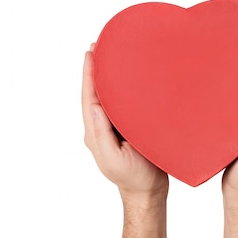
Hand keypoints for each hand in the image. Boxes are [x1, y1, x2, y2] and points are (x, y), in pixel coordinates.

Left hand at [82, 44, 168, 200]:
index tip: (90, 52)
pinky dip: (122, 89)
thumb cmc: (135, 179)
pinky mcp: (128, 130)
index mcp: (96, 133)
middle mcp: (103, 127)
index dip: (88, 74)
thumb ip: (102, 134)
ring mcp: (115, 129)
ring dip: (108, 77)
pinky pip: (122, 106)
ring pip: (108, 98)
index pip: (89, 98)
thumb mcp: (115, 159)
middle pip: (96, 93)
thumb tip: (95, 106)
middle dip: (96, 70)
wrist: (149, 193)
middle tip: (100, 44)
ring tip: (111, 54)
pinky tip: (129, 79)